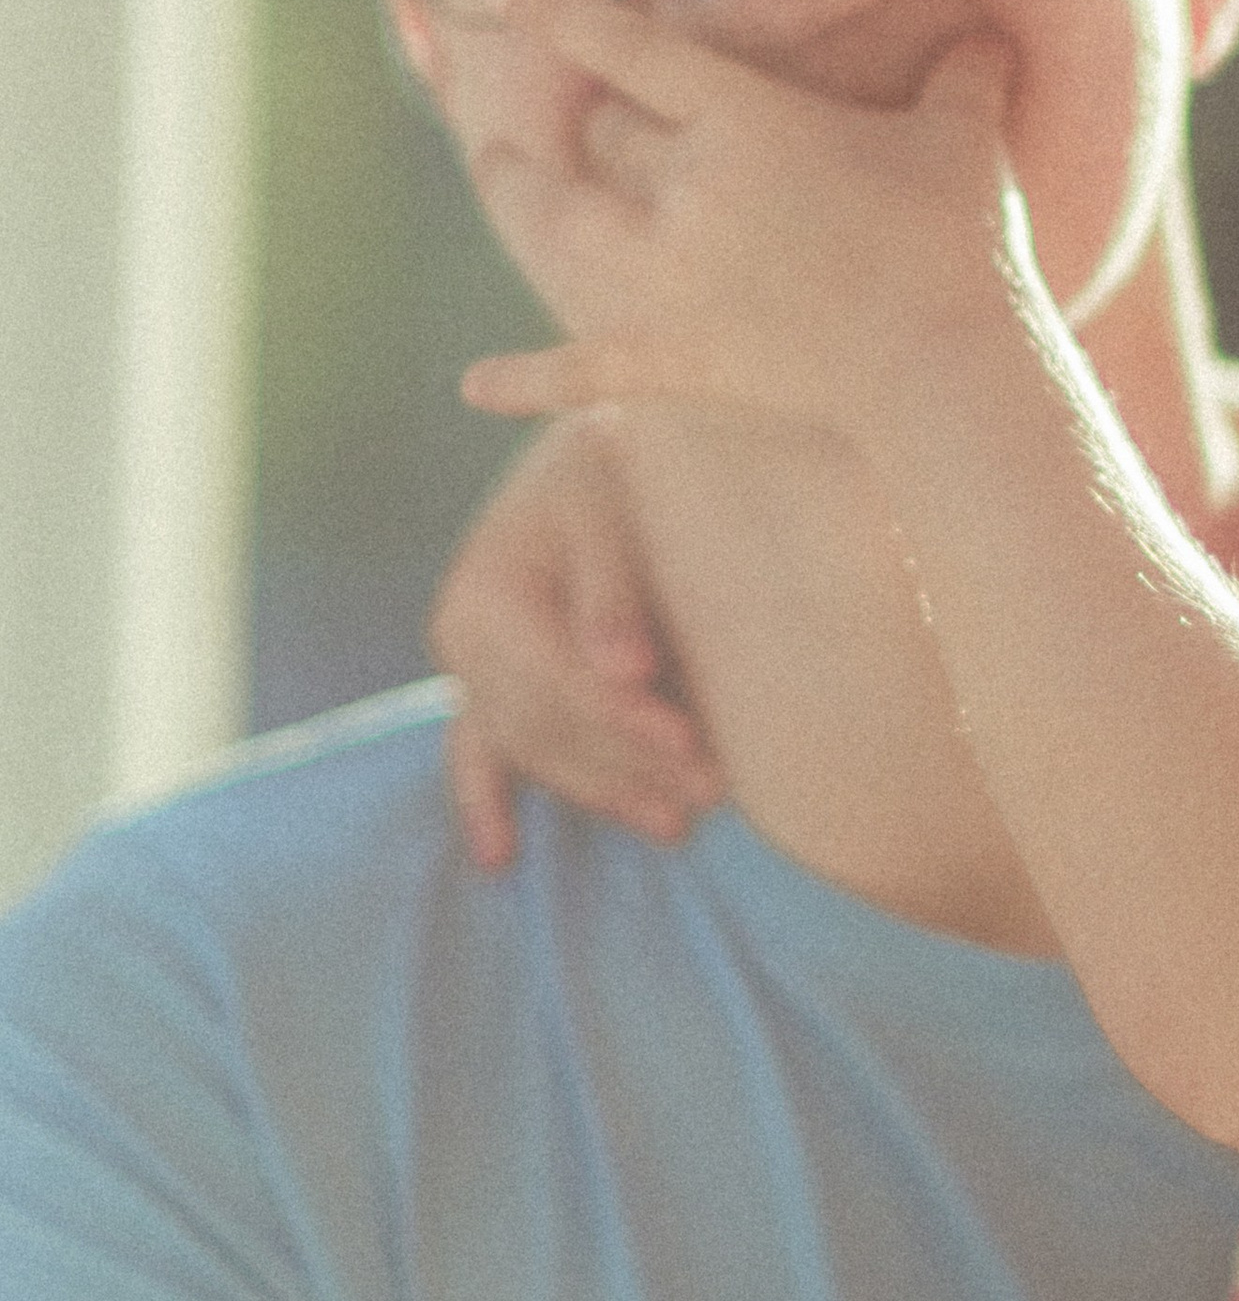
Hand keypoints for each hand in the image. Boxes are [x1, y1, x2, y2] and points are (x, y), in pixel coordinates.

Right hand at [430, 417, 724, 867]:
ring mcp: (468, 668)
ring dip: (603, 789)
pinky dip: (488, 802)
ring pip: (534, 749)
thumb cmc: (613, 467)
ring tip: (678, 824)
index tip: (695, 748)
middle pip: (550, 726)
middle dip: (631, 764)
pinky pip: (477, 754)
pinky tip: (500, 857)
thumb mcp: (612, 506)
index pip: (562, 679)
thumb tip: (623, 672)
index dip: (627, 721)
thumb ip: (614, 590)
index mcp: (486, 591)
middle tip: (715, 793)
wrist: (589, 444)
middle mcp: (461, 636)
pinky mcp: (483, 685)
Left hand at [458, 0, 1024, 438]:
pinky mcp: (674, 359)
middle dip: (593, 122)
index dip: (562, 16)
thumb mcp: (965, 140)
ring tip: (497, 171)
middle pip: (605, 139)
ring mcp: (669, 280)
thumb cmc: (956, 240)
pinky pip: (579, 367)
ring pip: (562, 223)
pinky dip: (524, 380)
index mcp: (745, 121)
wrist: (940, 362)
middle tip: (581, 115)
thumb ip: (966, 80)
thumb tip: (992, 37)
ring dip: (522, 197)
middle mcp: (687, 190)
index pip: (631, 52)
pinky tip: (474, 384)